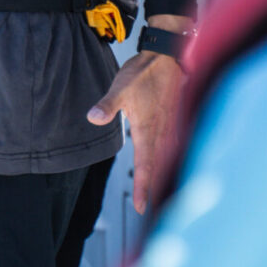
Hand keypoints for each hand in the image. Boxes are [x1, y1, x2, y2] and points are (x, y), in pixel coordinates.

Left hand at [86, 31, 189, 214]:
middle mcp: (162, 132)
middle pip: (158, 168)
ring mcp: (170, 126)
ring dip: (160, 177)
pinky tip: (163, 163)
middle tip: (148, 210)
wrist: (167, 56)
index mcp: (149, 130)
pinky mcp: (172, 119)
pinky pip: (171, 147)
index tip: (140, 207)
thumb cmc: (146, 72)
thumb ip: (107, 106)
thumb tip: (93, 118)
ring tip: (155, 194)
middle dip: (152, 189)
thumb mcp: (120, 88)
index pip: (145, 166)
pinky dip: (166, 160)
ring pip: (166, 159)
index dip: (143, 188)